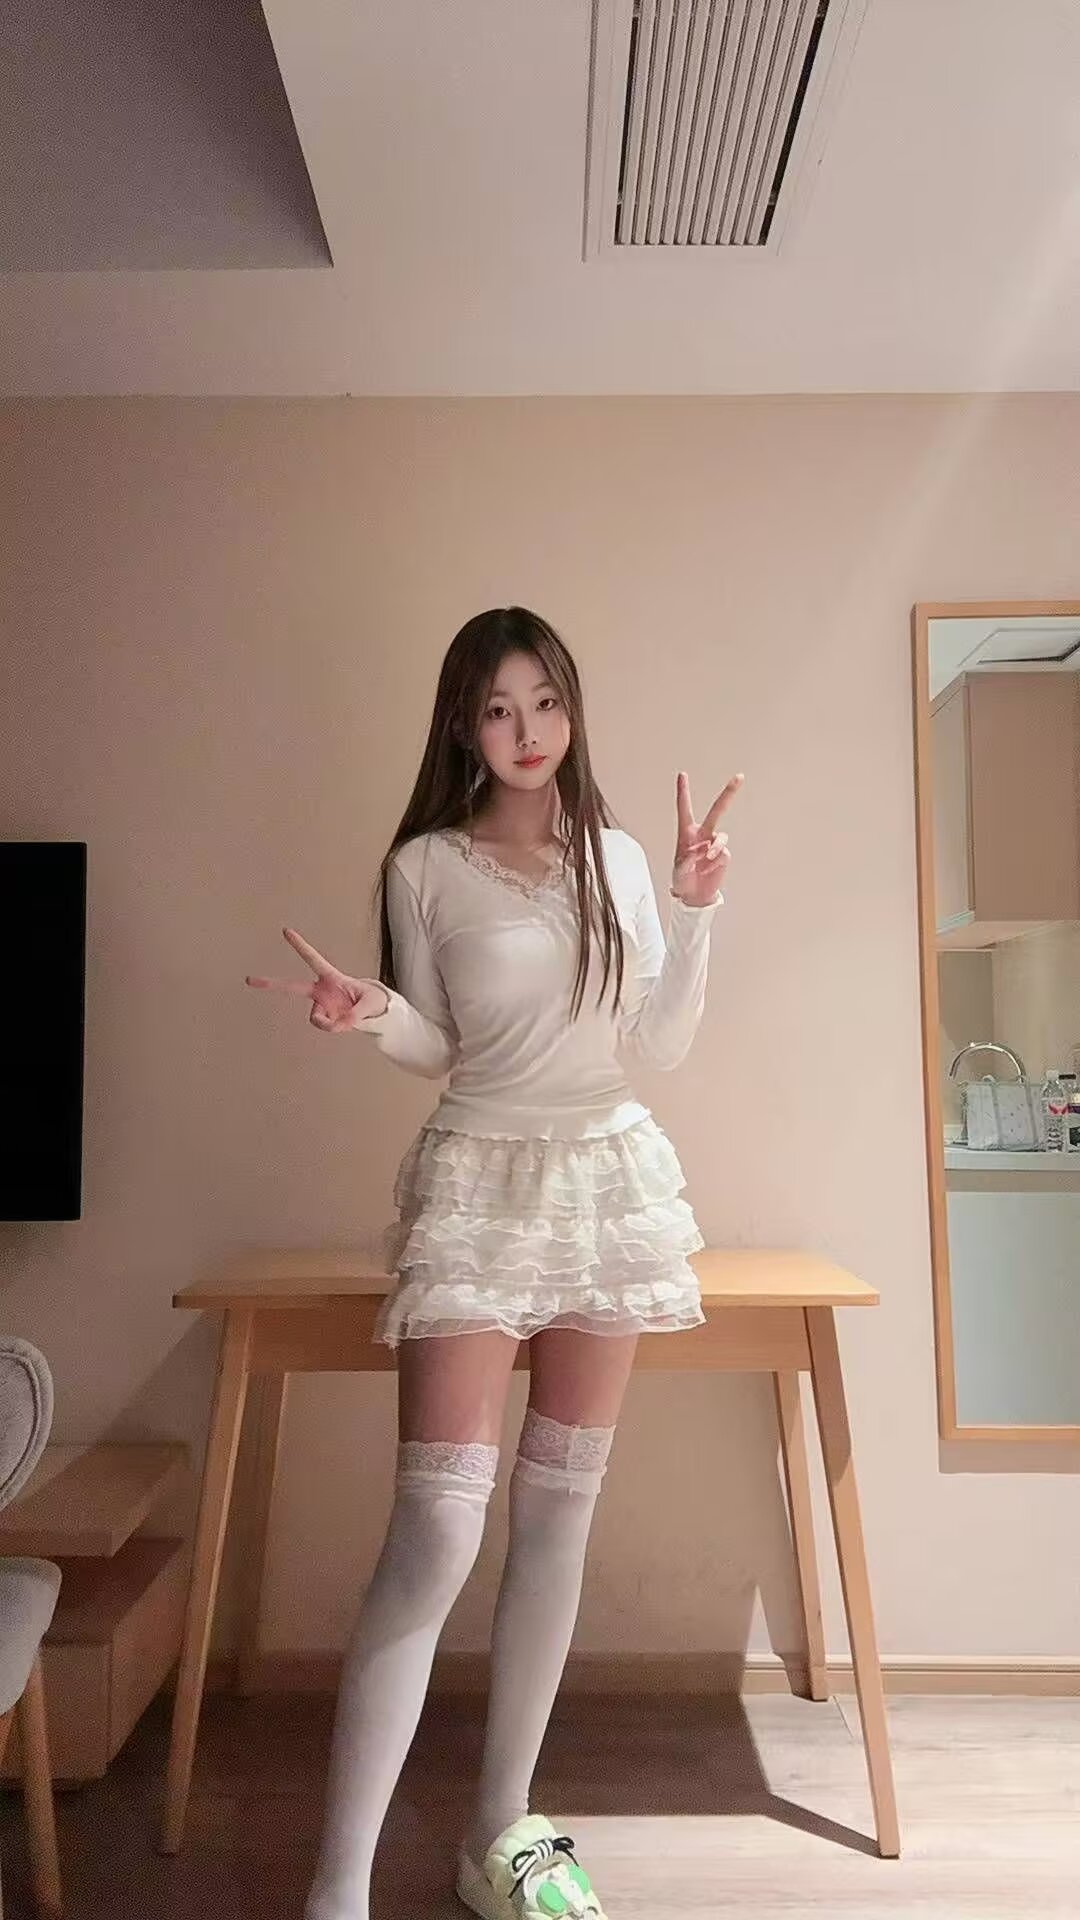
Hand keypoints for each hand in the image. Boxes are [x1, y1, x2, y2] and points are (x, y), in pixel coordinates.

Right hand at [245, 927, 389, 1032]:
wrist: (376, 1012)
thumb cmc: (374, 1000)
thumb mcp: (371, 1003)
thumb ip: (357, 1013)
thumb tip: (342, 1024)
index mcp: (331, 977)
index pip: (313, 959)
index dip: (300, 945)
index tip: (285, 930)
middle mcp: (321, 990)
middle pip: (293, 987)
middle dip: (271, 984)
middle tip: (249, 980)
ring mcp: (321, 1005)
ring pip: (317, 1018)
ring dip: (330, 1022)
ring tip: (349, 1020)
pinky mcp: (324, 1017)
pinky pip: (325, 1025)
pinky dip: (335, 1027)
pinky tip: (346, 1024)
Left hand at [671, 770, 743, 906]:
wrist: (694, 895)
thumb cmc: (682, 879)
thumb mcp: (678, 870)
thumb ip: (687, 860)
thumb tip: (702, 850)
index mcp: (686, 833)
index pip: (684, 808)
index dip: (683, 792)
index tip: (682, 774)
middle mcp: (703, 834)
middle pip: (718, 810)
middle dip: (729, 793)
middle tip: (740, 777)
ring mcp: (714, 844)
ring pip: (722, 836)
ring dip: (714, 848)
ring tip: (706, 861)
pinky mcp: (723, 856)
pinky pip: (723, 853)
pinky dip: (715, 862)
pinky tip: (708, 870)